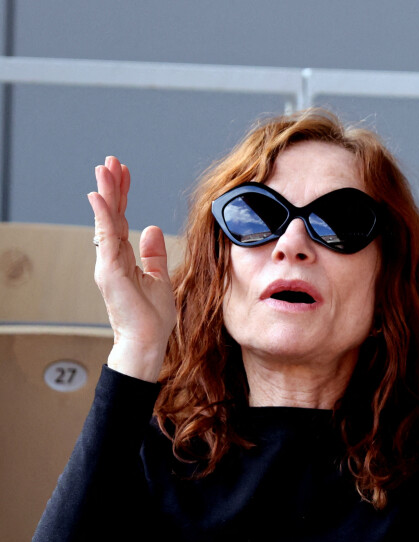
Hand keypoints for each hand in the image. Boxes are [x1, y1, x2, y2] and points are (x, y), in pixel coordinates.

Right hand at [87, 156, 176, 381]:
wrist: (147, 343)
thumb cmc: (152, 319)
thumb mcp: (160, 278)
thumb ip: (154, 253)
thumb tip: (153, 229)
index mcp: (125, 259)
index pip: (122, 221)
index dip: (123, 197)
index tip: (124, 174)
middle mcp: (113, 259)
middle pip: (112, 216)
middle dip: (112, 188)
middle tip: (111, 163)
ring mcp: (109, 264)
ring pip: (106, 221)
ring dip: (106, 194)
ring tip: (105, 169)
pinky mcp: (110, 272)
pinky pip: (106, 238)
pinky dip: (103, 216)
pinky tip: (100, 196)